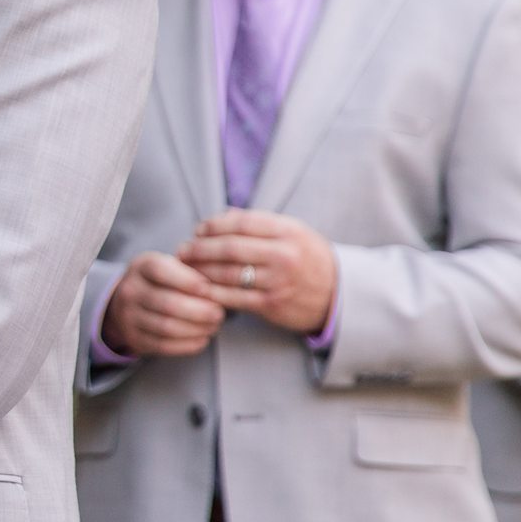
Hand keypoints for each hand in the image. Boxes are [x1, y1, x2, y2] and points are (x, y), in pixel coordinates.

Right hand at [102, 252, 225, 359]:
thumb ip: (190, 271)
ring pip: (166, 327)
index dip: (187, 281)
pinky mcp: (135, 338)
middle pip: (166, 303)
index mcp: (141, 266)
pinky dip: (187, 344)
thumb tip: (216, 286)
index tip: (208, 288)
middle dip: (198, 311)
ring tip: (213, 326)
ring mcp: (129, 316)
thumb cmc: (160, 281)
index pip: (161, 271)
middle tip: (219, 313)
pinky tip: (202, 339)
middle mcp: (130, 290)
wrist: (128, 302)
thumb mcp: (169, 265)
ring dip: (195, 329)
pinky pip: (163, 345)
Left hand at [178, 210, 338, 336]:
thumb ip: (259, 223)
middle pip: (229, 248)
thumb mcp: (293, 232)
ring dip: (200, 271)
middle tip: (182, 250)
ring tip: (185, 268)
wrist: (338, 294)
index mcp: (287, 231)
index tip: (198, 230)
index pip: (240, 223)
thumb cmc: (309, 259)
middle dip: (199, 249)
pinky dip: (211, 293)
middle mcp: (283, 255)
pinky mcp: (270, 304)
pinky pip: (232, 298)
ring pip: (227, 274)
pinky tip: (199, 289)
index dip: (213, 225)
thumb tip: (222, 216)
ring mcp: (277, 281)